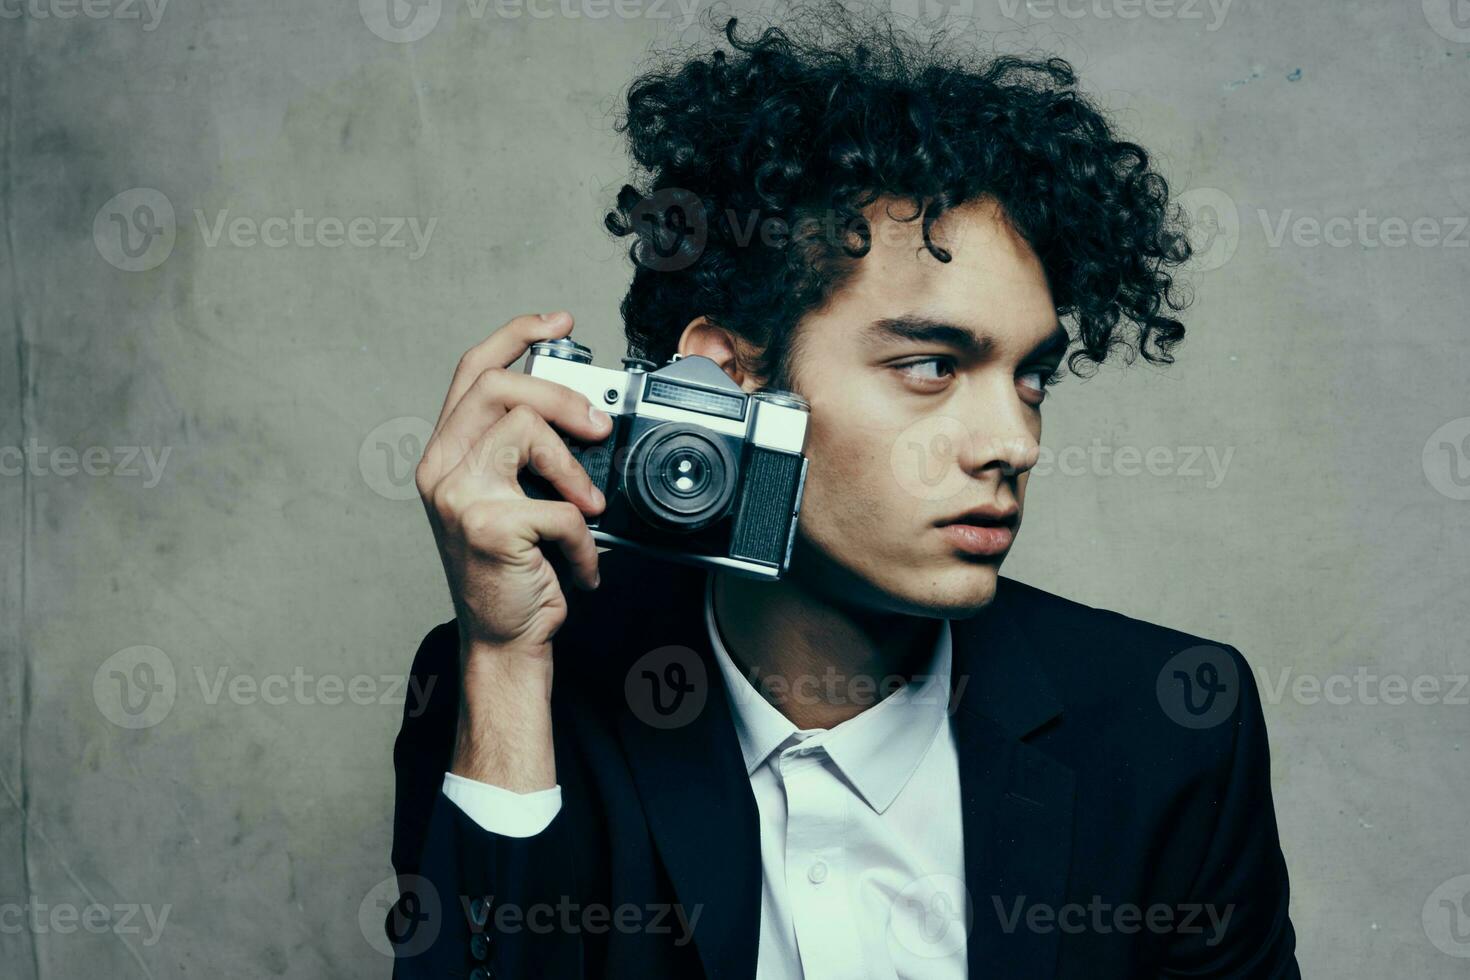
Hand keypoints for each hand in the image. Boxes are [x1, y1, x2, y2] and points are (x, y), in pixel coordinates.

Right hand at [415, 311, 611, 787]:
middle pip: (500, 386)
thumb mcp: (514, 499)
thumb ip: (528, 454)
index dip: (515, 334)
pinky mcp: (486, 526)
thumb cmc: (514, 570)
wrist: (504, 640)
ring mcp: (457, 496)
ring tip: (589, 508)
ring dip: (575, 469)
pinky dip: (583, 539)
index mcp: (446, 452)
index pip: (473, 370)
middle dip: (563, 395)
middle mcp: (440, 467)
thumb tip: (586, 412)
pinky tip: (579, 563)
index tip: (557, 320)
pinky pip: (557, 506)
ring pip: (526, 430)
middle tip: (599, 427)